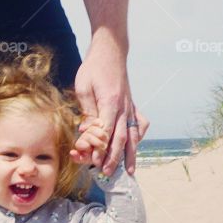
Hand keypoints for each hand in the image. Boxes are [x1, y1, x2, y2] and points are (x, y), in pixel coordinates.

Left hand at [73, 38, 148, 175]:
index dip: (100, 149)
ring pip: (133, 135)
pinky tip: (136, 145)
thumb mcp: (84, 87)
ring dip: (130, 154)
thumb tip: (87, 133)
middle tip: (106, 172)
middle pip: (120, 138)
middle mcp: (124, 107)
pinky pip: (139, 124)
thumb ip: (87, 112)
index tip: (92, 161)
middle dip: (114, 158)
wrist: (111, 50)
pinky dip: (138, 137)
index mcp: (111, 102)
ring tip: (129, 170)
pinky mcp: (132, 104)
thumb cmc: (94, 67)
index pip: (106, 132)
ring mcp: (130, 106)